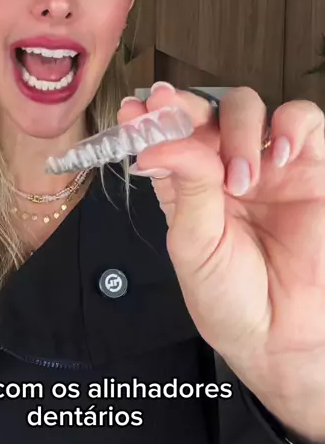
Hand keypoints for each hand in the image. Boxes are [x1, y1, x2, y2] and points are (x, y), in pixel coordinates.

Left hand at [119, 83, 324, 443]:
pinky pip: (306, 122)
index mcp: (187, 185)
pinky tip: (280, 154)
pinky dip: (292, 125)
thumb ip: (186, 189)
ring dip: (238, 128)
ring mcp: (268, 165)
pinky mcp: (312, 169)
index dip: (151, 117)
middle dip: (186, 107)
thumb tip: (160, 144)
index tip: (135, 110)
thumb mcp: (195, 245)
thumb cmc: (229, 298)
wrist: (280, 336)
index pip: (167, 136)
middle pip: (206, 111)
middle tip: (173, 113)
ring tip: (240, 178)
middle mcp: (224, 168)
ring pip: (250, 108)